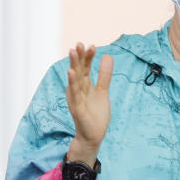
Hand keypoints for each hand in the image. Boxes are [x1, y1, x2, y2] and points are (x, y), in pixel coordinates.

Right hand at [65, 43, 113, 165]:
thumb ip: (104, 74)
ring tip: (72, 52)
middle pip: (78, 71)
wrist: (93, 135)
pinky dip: (72, 83)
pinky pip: (74, 94)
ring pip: (74, 79)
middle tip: (78, 43)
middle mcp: (78, 90)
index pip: (85, 68)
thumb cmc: (95, 113)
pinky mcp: (77, 108)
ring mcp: (76, 99)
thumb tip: (108, 55)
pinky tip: (71, 73)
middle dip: (78, 57)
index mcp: (84, 85)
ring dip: (73, 66)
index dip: (88, 57)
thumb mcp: (103, 91)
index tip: (92, 45)